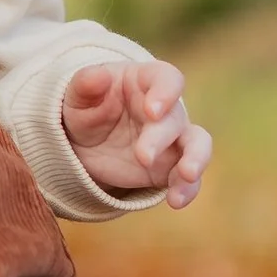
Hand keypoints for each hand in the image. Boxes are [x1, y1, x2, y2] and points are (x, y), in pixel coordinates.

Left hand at [61, 57, 210, 206]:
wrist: (85, 143)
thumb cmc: (86, 109)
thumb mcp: (78, 97)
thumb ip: (86, 85)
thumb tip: (98, 75)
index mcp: (145, 82)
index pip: (168, 78)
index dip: (166, 92)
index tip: (152, 110)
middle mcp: (166, 109)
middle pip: (175, 118)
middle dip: (160, 137)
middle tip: (142, 156)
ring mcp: (173, 139)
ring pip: (198, 144)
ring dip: (196, 158)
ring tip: (187, 175)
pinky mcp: (171, 167)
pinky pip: (188, 178)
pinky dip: (187, 188)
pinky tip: (176, 201)